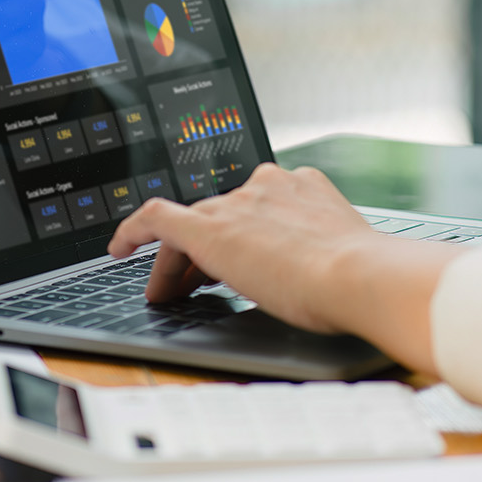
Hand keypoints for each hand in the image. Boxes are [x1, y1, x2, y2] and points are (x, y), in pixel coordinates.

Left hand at [108, 164, 451, 369]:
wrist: (360, 276)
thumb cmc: (362, 278)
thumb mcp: (342, 254)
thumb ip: (321, 253)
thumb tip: (317, 280)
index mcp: (301, 187)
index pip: (251, 208)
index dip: (234, 237)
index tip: (227, 261)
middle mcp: (265, 185)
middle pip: (217, 215)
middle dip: (200, 255)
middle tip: (191, 288)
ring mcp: (237, 203)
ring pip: (191, 226)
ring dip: (176, 262)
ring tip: (168, 295)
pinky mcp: (210, 228)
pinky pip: (156, 218)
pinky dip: (132, 231)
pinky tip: (118, 249)